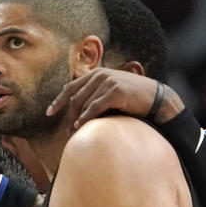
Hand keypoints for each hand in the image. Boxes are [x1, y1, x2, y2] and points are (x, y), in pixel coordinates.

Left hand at [46, 68, 170, 129]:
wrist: (156, 98)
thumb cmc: (132, 98)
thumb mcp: (111, 91)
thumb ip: (95, 93)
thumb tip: (76, 108)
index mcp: (97, 73)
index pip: (71, 87)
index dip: (58, 101)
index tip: (49, 113)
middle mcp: (100, 75)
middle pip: (75, 97)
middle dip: (67, 115)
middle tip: (65, 130)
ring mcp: (107, 81)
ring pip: (83, 103)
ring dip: (75, 119)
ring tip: (72, 132)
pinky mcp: (115, 91)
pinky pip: (94, 107)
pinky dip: (85, 118)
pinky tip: (80, 126)